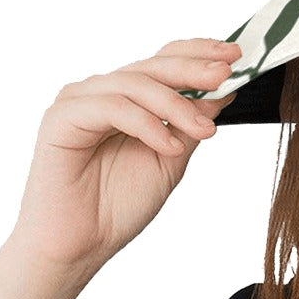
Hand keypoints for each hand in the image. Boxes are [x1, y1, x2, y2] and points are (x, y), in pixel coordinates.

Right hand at [7, 37, 240, 268]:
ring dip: (176, 106)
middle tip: (226, 75)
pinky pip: (111, 108)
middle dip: (194, 69)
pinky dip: (146, 126)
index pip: (165, 61)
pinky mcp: (61, 118)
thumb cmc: (118, 205)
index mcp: (128, 98)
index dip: (200, 53)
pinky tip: (169, 147)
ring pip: (135, 84)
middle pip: (153, 66)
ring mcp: (79, 101)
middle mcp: (103, 92)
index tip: (236, 56)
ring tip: (204, 131)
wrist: (82, 245)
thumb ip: (192, 123)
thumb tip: (226, 88)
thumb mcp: (172, 158)